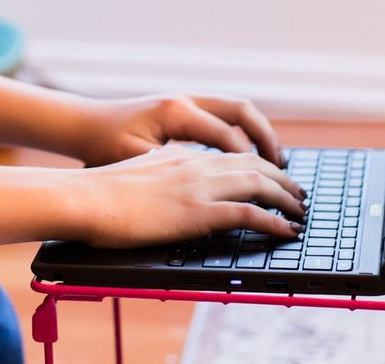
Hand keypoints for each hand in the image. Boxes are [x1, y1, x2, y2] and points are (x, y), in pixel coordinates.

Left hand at [71, 92, 285, 168]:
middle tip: (284, 172)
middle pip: (242, 111)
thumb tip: (209, 184)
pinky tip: (246, 159)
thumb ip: (174, 170)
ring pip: (235, 110)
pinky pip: (222, 116)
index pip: (227, 136)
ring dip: (258, 134)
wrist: (81, 125)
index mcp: (175, 112)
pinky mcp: (182, 109)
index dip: (251, 164)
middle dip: (267, 140)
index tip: (269, 190)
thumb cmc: (103, 145)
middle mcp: (184, 100)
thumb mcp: (136, 161)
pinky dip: (241, 134)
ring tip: (275, 165)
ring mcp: (185, 100)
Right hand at [75, 145, 306, 248]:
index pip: (230, 153)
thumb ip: (157, 180)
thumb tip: (165, 195)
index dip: (258, 164)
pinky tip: (287, 231)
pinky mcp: (197, 211)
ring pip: (259, 183)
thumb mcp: (135, 178)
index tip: (273, 175)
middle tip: (298, 194)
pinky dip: (274, 221)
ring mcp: (197, 186)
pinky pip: (249, 213)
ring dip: (286, 198)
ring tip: (300, 211)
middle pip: (252, 163)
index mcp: (178, 155)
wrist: (84, 197)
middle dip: (281, 178)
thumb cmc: (98, 194)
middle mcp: (193, 163)